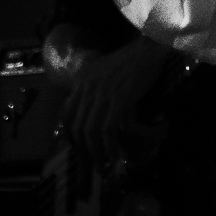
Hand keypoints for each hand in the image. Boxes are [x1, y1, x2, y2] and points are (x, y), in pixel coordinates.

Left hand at [59, 35, 173, 169]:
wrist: (149, 48)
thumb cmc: (131, 61)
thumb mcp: (104, 71)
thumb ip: (94, 88)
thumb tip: (91, 113)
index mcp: (82, 80)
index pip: (66, 114)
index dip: (70, 136)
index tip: (79, 151)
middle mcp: (87, 86)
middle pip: (77, 127)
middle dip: (82, 152)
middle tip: (91, 167)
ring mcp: (103, 93)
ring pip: (90, 131)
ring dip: (96, 154)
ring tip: (103, 167)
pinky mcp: (119, 99)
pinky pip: (108, 130)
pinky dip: (111, 147)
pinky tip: (117, 156)